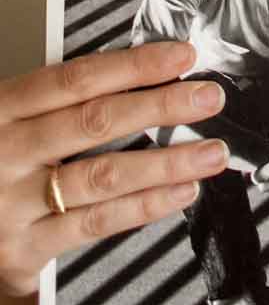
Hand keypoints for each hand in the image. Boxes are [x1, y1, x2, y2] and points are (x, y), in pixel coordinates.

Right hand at [0, 42, 228, 296]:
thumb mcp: (14, 116)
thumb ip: (68, 98)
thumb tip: (148, 71)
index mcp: (6, 108)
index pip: (78, 78)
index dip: (136, 65)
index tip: (183, 56)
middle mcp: (7, 151)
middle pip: (95, 122)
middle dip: (162, 107)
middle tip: (209, 98)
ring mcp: (13, 202)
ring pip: (104, 175)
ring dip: (168, 163)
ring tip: (211, 152)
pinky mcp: (22, 249)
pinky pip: (96, 223)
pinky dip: (146, 206)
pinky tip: (181, 191)